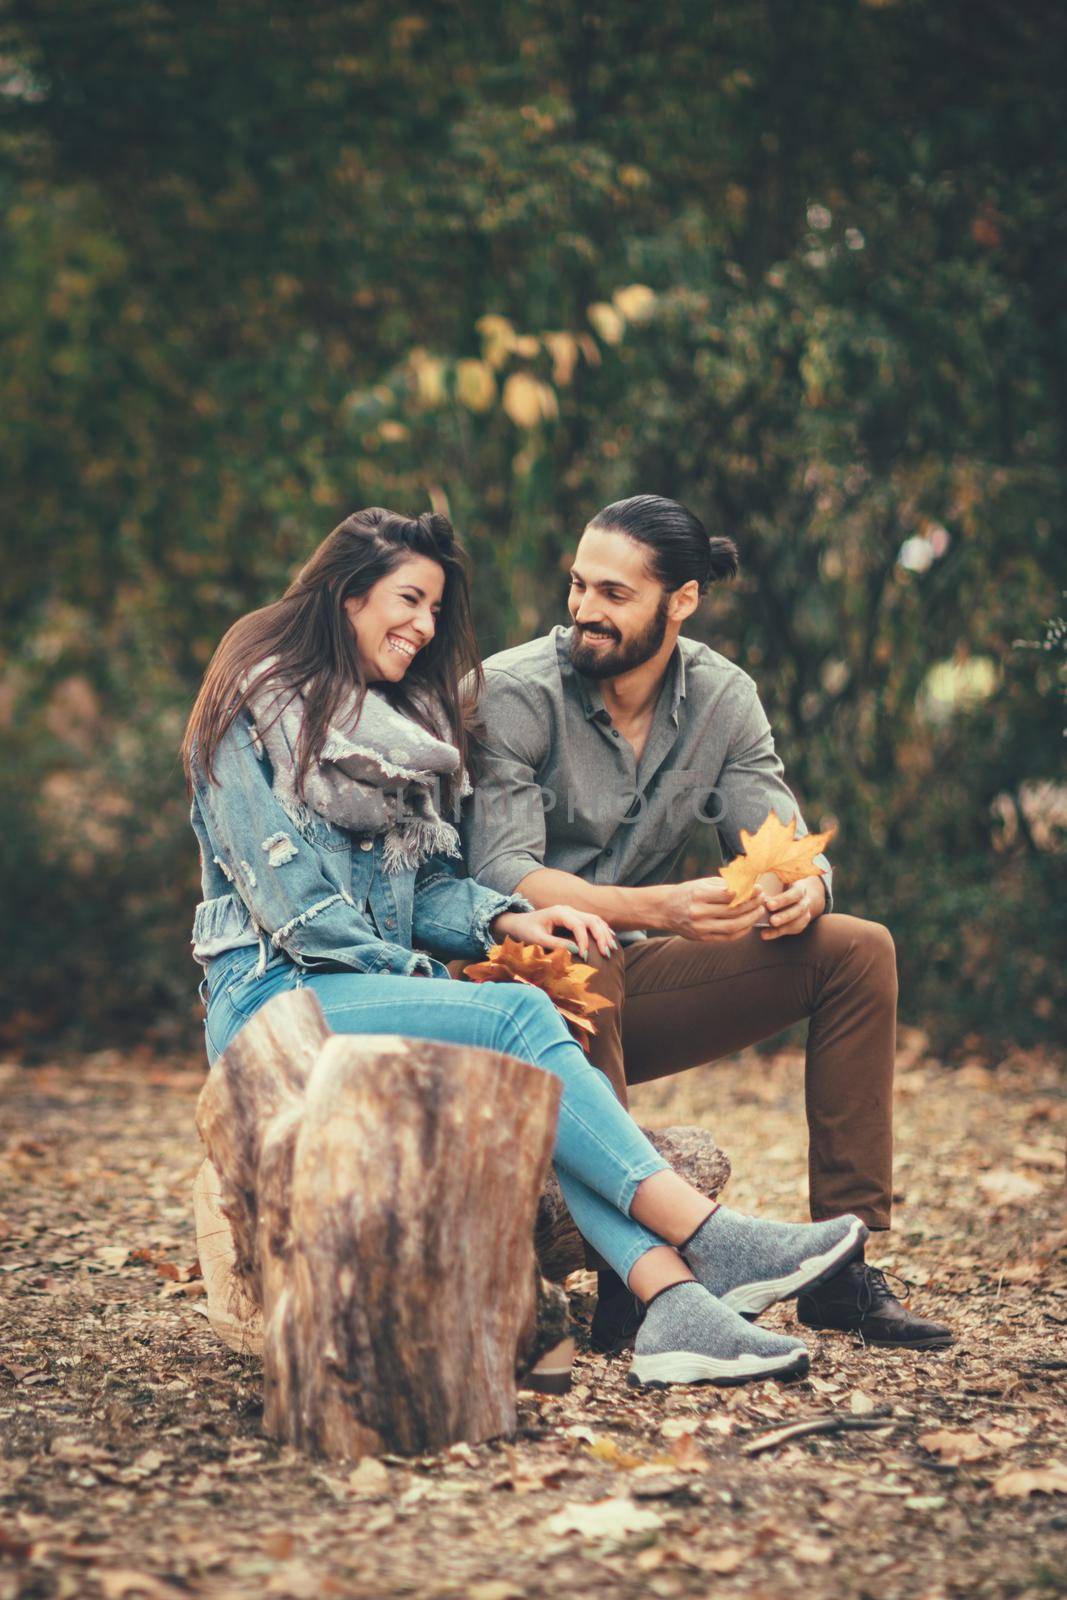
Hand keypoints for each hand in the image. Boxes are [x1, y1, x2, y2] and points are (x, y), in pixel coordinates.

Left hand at [490, 904, 617, 960]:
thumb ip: (556, 944)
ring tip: (611, 949)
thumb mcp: (538, 939)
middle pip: (592, 920)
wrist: (519, 923)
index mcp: (559, 912)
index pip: (579, 925)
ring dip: (605, 933)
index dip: (584, 940)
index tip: (585, 956)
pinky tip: (609, 940)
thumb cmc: (526, 931)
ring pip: (595, 920)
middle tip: (606, 953)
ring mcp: (573, 912)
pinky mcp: (575, 918)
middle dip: (601, 936)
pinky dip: (602, 930)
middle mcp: (569, 910)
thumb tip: (576, 950)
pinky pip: (593, 922)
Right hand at [660, 876, 768, 941]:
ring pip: (733, 926)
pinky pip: (727, 937)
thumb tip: (747, 885)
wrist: (664, 909)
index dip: (748, 892)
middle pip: (734, 911)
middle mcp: (699, 912)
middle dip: (752, 905)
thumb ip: (723, 885)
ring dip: (750, 919)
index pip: (729, 894)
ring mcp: (701, 927)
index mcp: (699, 895)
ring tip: (759, 911)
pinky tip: (749, 924)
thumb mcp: (701, 884)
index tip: (758, 888)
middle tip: (763, 899)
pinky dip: (741, 931)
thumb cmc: (686, 893)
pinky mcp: (702, 938)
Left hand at [760, 876, 825, 939]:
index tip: (769, 905)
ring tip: (764, 933)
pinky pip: (791, 930)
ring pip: (797, 923)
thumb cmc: (784, 888)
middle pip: (798, 910)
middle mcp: (805, 902)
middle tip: (771, 921)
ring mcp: (805, 914)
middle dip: (784, 916)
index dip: (782, 900)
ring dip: (780, 928)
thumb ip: (770, 889)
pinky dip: (777, 933)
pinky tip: (766, 935)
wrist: (798, 897)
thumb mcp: (781, 884)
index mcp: (800, 888)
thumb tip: (754, 893)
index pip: (795, 893)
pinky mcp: (800, 925)